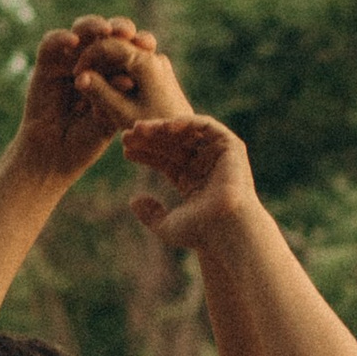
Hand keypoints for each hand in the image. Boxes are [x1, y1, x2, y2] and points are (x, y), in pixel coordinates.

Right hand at [15, 21, 161, 183]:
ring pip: (81, 31)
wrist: (53, 159)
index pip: (127, 48)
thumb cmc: (87, 142)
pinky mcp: (46, 66)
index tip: (147, 44)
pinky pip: (51, 44)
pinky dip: (61, 38)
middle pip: (107, 33)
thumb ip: (112, 98)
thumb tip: (125, 78)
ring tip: (104, 30)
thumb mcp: (108, 120)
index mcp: (113, 72)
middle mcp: (92, 62)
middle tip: (127, 32)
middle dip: (119, 28)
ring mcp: (68, 61)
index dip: (136, 42)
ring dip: (93, 26)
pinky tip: (73, 41)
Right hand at [75, 35, 194, 134]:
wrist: (183, 142)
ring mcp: (157, 64)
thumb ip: (100, 93)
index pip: (108, 45)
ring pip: (123, 55)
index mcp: (145, 61)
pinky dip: (116, 73)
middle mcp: (153, 57)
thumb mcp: (122, 114)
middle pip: (116, 44)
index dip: (88, 57)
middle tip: (79, 74)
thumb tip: (79, 76)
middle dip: (95, 56)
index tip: (76, 76)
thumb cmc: (152, 130)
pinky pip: (132, 66)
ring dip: (105, 65)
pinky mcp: (158, 75)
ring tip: (92, 82)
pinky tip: (106, 89)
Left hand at [121, 111, 260, 250]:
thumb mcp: (167, 226)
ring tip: (140, 129)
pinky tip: (166, 126)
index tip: (125, 150)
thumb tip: (133, 201)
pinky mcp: (231, 146)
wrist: (227, 229)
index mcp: (193, 182)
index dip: (145, 154)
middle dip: (149, 139)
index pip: (165, 161)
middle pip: (172, 145)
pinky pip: (207, 126)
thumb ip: (150, 215)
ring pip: (186, 134)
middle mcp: (205, 166)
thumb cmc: (201, 233)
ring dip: (163, 128)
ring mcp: (218, 155)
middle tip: (126, 136)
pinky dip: (187, 122)